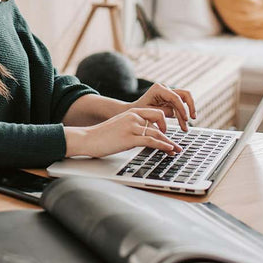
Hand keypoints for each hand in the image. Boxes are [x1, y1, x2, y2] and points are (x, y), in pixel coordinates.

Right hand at [64, 108, 181, 157]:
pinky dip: (163, 146)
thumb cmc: (102, 136)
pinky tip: (168, 150)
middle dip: (170, 133)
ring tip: (176, 151)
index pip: (155, 114)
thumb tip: (145, 137)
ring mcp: (132, 127)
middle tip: (175, 144)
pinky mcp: (129, 138)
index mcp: (131, 112)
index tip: (169, 135)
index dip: (165, 124)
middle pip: (159, 120)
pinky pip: (151, 141)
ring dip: (169, 143)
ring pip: (158, 132)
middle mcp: (133, 116)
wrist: (87, 139)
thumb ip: (133, 128)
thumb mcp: (120, 127)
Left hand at [130, 83, 196, 130]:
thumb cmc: (139, 111)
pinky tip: (183, 125)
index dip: (182, 108)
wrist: (133, 111)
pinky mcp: (170, 99)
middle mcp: (165, 88)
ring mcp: (168, 92)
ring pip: (184, 101)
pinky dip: (182, 116)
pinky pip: (180, 106)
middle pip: (184, 94)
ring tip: (185, 128)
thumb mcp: (150, 113)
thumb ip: (163, 112)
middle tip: (192, 118)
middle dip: (190, 107)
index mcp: (158, 89)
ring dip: (186, 114)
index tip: (186, 119)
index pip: (175, 97)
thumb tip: (176, 114)